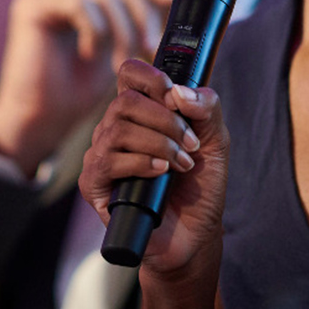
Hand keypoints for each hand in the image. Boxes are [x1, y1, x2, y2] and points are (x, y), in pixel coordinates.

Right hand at [0, 0, 175, 176]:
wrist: (40, 121)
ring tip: (120, 63)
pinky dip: (94, 30)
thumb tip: (172, 0)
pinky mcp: (32, 5)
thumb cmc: (78, 93)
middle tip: (149, 48)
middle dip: (141, 12)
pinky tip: (89, 53)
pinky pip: (79, 2)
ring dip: (122, 30)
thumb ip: (136, 24)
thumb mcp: (118, 51)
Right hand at [79, 59, 229, 283]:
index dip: (149, 76)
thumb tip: (179, 92)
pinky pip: (109, 160)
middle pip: (126, 100)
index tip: (173, 95)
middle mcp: (115, 129)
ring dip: (160, 143)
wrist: (194, 233)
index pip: (129, 74)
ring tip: (181, 164)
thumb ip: (207, 108)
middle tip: (191, 144)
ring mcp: (101, 155)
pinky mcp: (94, 183)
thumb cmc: (198, 186)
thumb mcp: (215, 141)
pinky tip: (161, 173)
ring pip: (119, 128)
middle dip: (166, 121)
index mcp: (140, 112)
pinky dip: (141, 162)